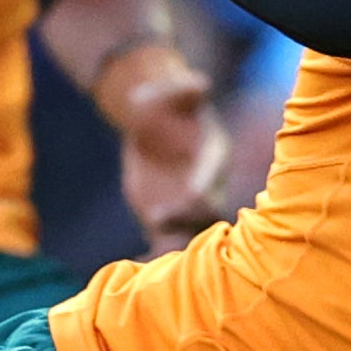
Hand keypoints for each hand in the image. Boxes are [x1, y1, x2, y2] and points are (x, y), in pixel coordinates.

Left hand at [104, 52, 235, 248]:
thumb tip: (200, 82)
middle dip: (188, 216)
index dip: (205, 180)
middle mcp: (206, 184)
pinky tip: (136, 267)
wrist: (149, 123)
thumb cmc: (161, 103)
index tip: (191, 191)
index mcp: (213, 153)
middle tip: (157, 217)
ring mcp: (188, 206)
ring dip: (173, 243)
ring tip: (151, 255)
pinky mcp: (167, 219)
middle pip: (207, 208)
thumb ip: (182, 90)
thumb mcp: (167, 93)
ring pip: (190, 232)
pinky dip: (154, 257)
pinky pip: (166, 242)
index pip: (214, 169)